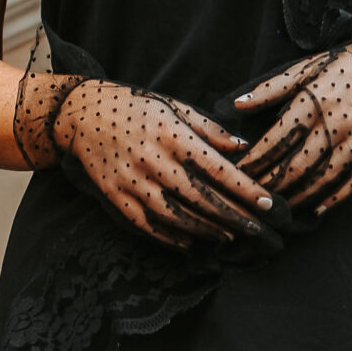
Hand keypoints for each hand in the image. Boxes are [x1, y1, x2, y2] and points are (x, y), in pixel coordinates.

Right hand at [51, 79, 273, 249]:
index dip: (245, 189)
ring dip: (208, 231)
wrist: (82, 115)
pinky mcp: (116, 199)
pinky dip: (173, 238)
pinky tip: (194, 243)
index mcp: (171, 135)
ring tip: (231, 237)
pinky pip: (149, 226)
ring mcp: (132, 183)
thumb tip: (244, 147)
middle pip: (201, 198)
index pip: (217, 169)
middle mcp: (152, 161)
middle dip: (234, 217)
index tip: (269, 203)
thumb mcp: (174, 107)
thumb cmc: (136, 109)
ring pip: (177, 217)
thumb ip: (210, 129)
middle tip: (260, 231)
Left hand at [234, 40, 351, 216]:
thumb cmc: (343, 66)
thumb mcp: (305, 69)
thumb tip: (237, 105)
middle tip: (254, 198)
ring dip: (298, 197)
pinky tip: (317, 209)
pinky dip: (335, 198)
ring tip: (279, 209)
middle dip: (271, 185)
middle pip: (296, 165)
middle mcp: (334, 123)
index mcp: (312, 102)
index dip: (255, 161)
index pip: (275, 140)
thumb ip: (270, 89)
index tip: (238, 173)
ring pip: (323, 178)